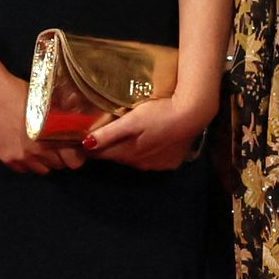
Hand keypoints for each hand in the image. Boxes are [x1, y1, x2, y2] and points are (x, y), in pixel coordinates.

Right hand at [0, 68, 79, 173]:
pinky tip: (24, 147)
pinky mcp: (8, 159)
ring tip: (39, 146)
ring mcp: (22, 157)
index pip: (74, 159)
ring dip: (44, 161)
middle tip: (55, 144)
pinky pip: (24, 169)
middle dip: (60, 156)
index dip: (76, 154)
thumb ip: (65, 119)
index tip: (73, 148)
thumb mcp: (50, 104)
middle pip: (59, 165)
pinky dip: (27, 162)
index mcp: (52, 135)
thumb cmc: (22, 94)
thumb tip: (83, 126)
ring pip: (42, 170)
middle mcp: (38, 150)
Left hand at [84, 89, 214, 171]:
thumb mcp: (131, 121)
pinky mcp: (171, 163)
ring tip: (133, 134)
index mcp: (127, 153)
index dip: (93, 146)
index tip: (86, 137)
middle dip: (112, 147)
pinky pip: (153, 160)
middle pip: (119, 156)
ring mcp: (156, 166)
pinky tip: (154, 140)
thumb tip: (85, 145)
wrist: (192, 114)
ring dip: (131, 150)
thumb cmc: (159, 113)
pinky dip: (150, 152)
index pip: (102, 154)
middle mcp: (139, 164)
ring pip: (136, 159)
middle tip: (112, 131)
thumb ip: (109, 134)